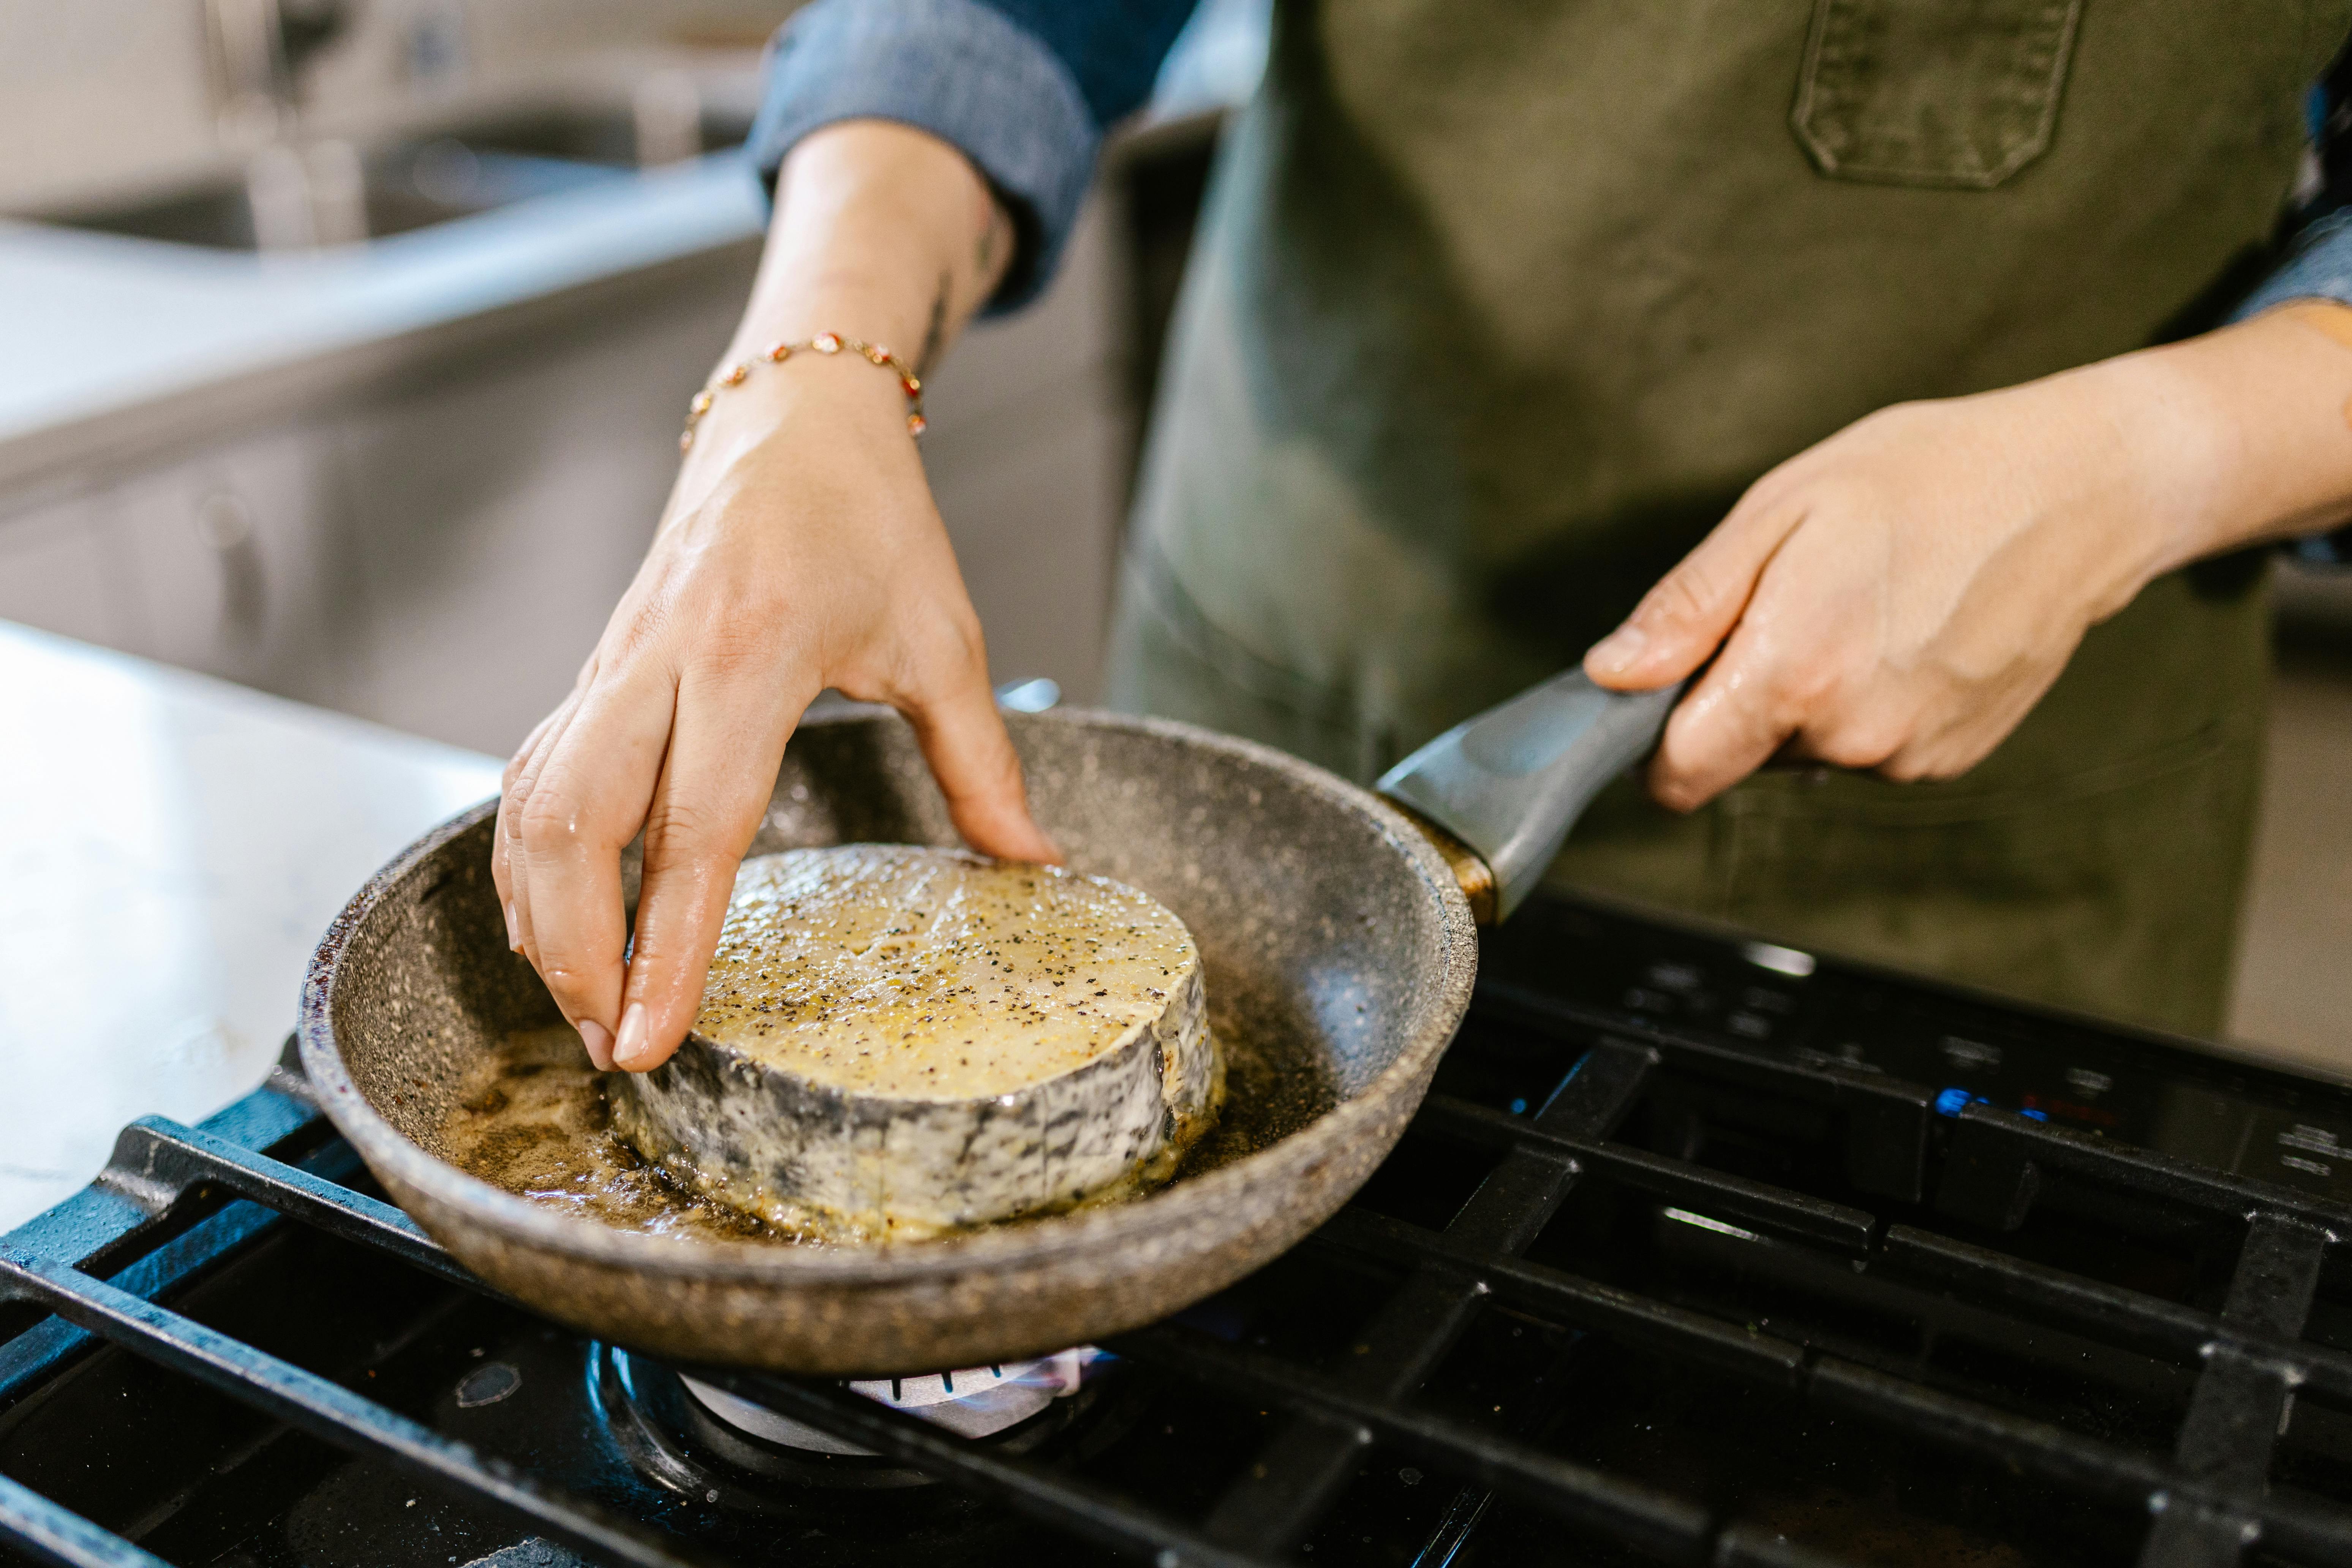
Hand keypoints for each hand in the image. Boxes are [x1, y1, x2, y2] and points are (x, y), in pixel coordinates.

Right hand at [493, 121, 1051, 1073]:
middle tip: (611, 1047)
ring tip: (582, 1004)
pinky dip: (528, 857)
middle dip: (576, 953)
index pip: (692, 832)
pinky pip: (532, 772)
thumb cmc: (871, 517)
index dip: (663, 948)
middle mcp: (658, 662)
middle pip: (574, 829)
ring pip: (531, 804)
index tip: (649, 1040)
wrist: (794, 417)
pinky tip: (554, 918)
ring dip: (540, 914)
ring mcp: (613, 663)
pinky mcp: (595, 667)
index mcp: (749, 657)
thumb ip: (984, 762)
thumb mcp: (945, 638)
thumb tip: (1036, 863)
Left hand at [1582, 307, 2351, 809]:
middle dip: (1740, 696)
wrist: (2081, 491)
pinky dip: (1868, 702)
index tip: (1667, 688)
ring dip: (1808, 696)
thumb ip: (1688, 607)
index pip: (1678, 774)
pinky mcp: (1951, 758)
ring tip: (1862, 605)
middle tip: (1794, 601)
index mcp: (1794, 673)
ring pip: (1806, 751)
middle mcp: (1852, 735)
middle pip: (1739, 756)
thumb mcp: (1780, 510)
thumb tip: (1611, 674)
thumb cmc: (1925, 479)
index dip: (1655, 740)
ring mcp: (1908, 755)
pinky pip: (1869, 748)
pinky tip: (1908, 631)